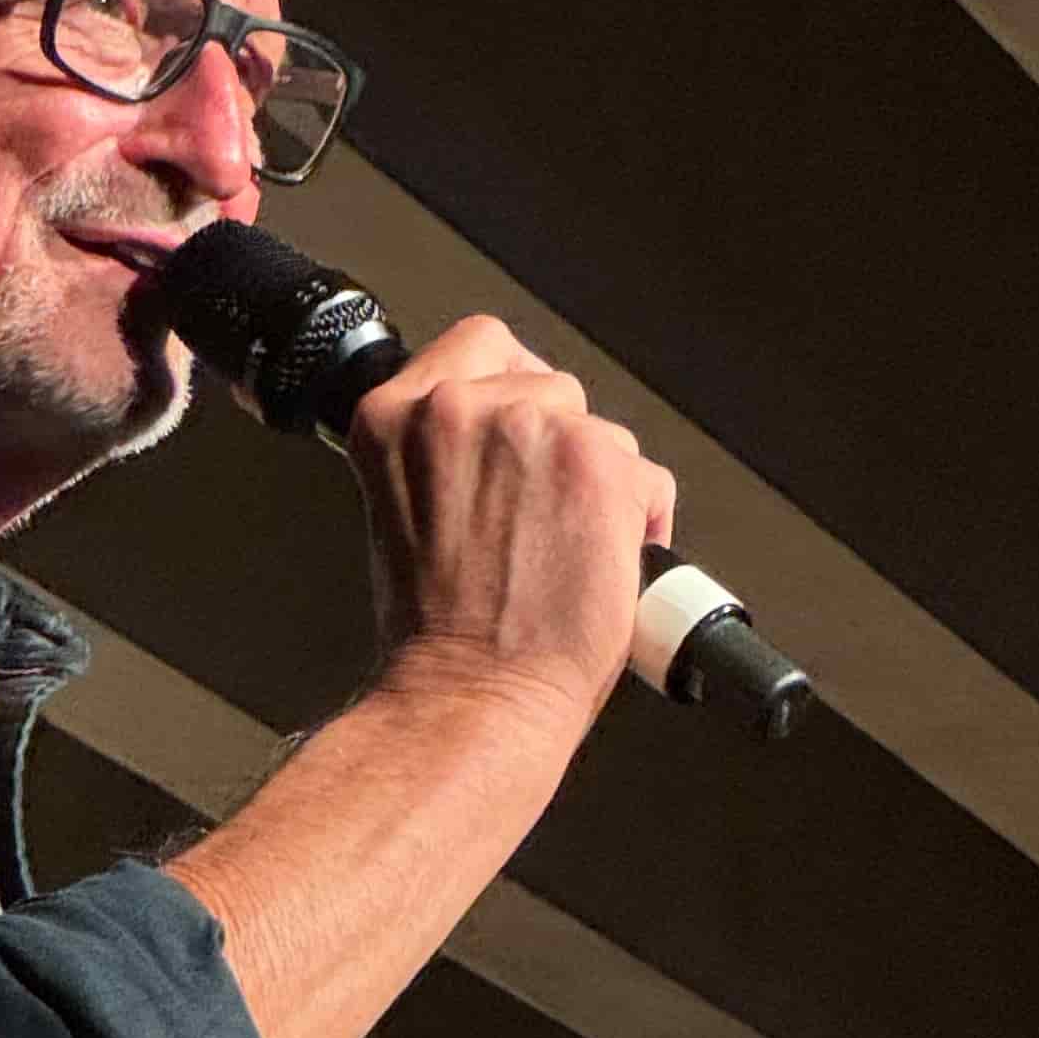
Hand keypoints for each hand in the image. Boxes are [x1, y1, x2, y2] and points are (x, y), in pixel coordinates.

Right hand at [342, 314, 675, 735]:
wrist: (470, 692)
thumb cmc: (434, 634)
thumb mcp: (400, 513)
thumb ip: (442, 457)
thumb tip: (501, 448)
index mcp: (392, 417)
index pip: (477, 345)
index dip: (511, 386)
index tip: (519, 432)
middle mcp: (457, 407)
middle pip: (549, 383)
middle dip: (558, 447)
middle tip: (541, 518)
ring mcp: (531, 426)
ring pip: (600, 430)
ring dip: (599, 486)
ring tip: (566, 554)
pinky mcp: (597, 462)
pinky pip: (646, 478)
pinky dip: (640, 526)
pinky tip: (603, 569)